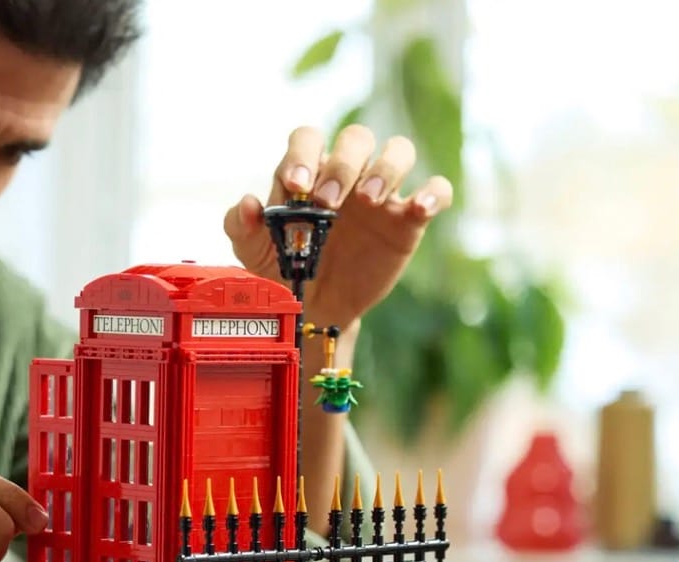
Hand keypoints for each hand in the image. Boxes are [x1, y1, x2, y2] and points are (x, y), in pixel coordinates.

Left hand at [224, 124, 453, 329]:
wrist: (313, 307)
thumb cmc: (283, 267)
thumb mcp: (252, 250)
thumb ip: (241, 224)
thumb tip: (249, 203)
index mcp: (309, 171)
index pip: (309, 139)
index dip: (303, 153)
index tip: (297, 184)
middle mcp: (348, 174)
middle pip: (357, 137)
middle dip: (342, 164)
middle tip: (327, 202)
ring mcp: (382, 193)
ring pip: (400, 150)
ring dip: (386, 167)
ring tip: (369, 199)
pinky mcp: (409, 219)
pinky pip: (436, 190)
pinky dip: (434, 192)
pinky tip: (419, 208)